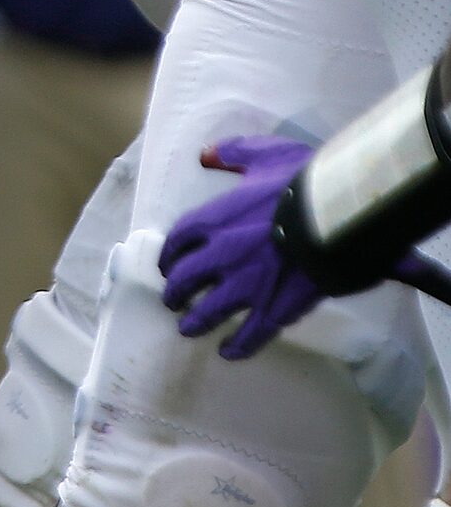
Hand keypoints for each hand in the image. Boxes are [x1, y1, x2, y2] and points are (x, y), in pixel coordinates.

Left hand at [162, 135, 450, 360]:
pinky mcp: (275, 309)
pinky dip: (237, 346)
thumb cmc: (303, 181)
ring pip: (209, 310)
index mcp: (214, 220)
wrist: (338, 215)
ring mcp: (246, 285)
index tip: (167, 265)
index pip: (178, 241)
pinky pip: (250, 334)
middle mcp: (221, 255)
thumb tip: (205, 155)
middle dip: (175, 293)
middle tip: (173, 301)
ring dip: (196, 322)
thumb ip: (232, 154)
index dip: (170, 256)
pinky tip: (228, 352)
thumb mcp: (263, 154)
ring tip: (190, 329)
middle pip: (184, 280)